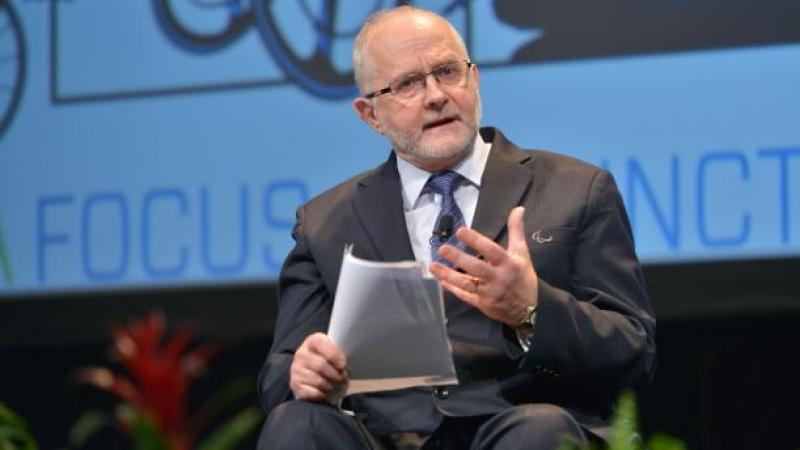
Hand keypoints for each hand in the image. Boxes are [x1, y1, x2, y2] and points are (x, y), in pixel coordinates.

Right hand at [289, 332, 347, 402]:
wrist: (312, 371)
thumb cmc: (328, 360)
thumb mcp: (333, 350)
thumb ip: (339, 352)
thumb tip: (349, 363)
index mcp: (313, 341)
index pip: (321, 344)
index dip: (334, 356)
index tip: (344, 365)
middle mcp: (301, 353)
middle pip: (321, 365)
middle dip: (336, 374)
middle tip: (344, 378)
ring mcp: (296, 369)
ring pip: (318, 381)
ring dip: (331, 386)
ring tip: (338, 386)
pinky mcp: (295, 384)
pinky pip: (311, 392)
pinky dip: (322, 395)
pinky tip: (327, 392)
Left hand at [429, 206, 538, 326]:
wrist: (527, 310)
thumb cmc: (522, 278)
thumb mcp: (522, 253)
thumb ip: (516, 231)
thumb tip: (518, 209)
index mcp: (508, 263)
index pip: (491, 250)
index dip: (476, 240)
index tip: (460, 231)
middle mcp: (498, 278)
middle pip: (476, 267)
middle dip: (458, 258)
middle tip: (442, 248)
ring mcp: (489, 293)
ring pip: (466, 283)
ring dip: (448, 275)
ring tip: (433, 266)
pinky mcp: (482, 304)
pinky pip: (465, 296)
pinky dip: (453, 289)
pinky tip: (441, 281)